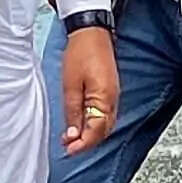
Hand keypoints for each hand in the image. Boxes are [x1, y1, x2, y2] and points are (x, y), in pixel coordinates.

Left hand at [59, 25, 119, 154]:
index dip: (82, 144)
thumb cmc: (80, 54)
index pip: (96, 131)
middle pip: (103, 131)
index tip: (69, 150)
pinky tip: (81, 122)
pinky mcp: (110, 91)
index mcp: (104, 99)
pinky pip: (105, 115)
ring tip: (71, 137)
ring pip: (104, 125)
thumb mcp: (70, 86)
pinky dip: (93, 123)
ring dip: (89, 134)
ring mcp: (113, 96)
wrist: (91, 32)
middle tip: (68, 146)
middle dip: (86, 142)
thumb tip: (72, 135)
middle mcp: (113, 100)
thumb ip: (73, 112)